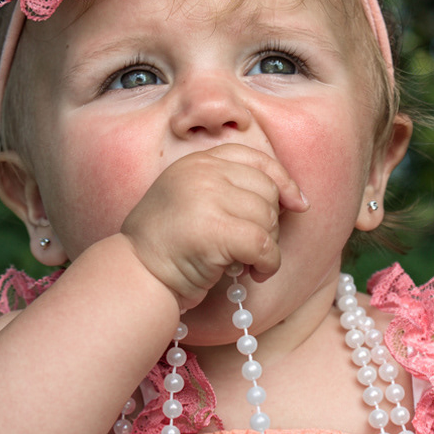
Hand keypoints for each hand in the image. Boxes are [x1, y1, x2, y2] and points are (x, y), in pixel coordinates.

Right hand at [120, 144, 308, 308]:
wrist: (136, 275)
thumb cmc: (167, 247)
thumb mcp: (194, 201)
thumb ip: (229, 190)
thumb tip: (294, 199)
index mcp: (197, 162)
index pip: (255, 158)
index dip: (283, 181)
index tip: (298, 204)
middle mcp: (202, 172)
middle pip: (267, 190)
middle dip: (270, 222)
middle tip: (253, 248)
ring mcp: (206, 197)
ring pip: (268, 218)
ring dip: (268, 247)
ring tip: (248, 263)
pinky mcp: (214, 229)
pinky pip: (264, 244)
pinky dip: (268, 264)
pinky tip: (255, 274)